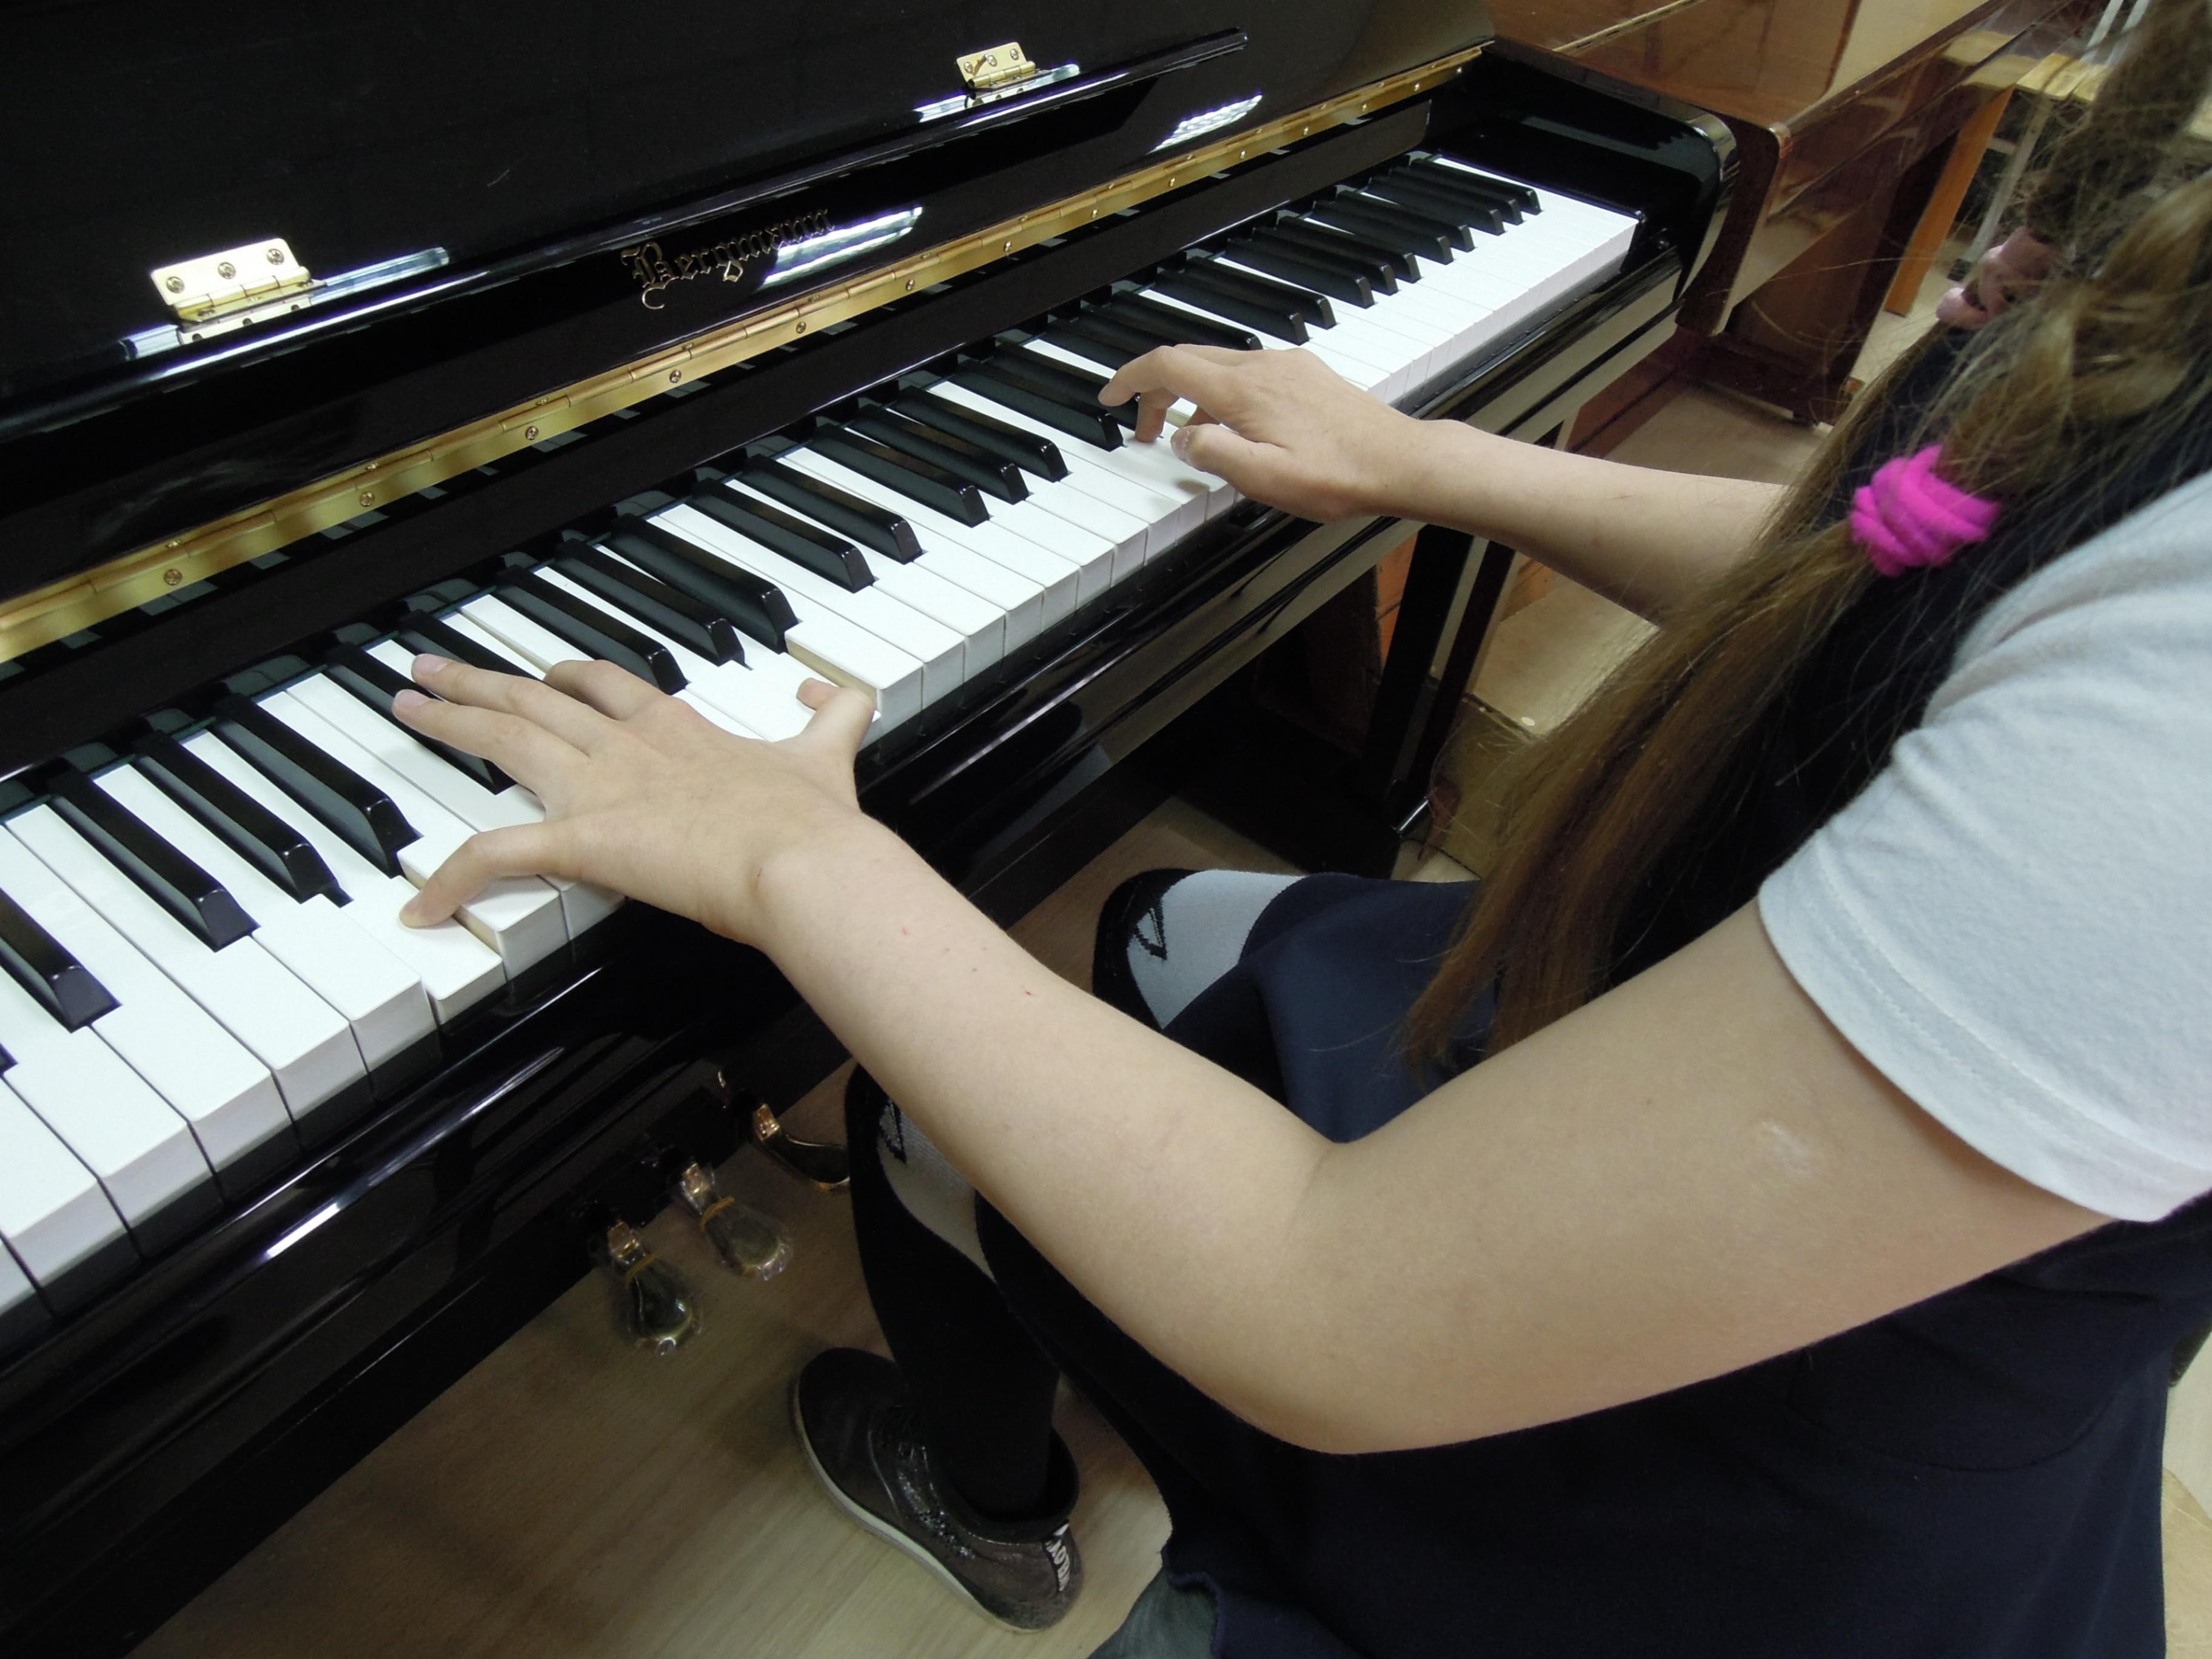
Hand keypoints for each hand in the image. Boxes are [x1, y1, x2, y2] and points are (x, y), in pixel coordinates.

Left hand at [390, 654, 876, 944]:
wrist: (803, 859)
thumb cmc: (812, 819)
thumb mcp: (829, 752)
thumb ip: (834, 716)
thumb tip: (840, 690)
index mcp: (679, 732)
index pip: (610, 687)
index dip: (571, 677)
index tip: (544, 672)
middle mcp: (629, 748)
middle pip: (538, 698)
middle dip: (481, 681)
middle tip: (430, 668)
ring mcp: (602, 790)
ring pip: (506, 740)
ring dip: (450, 721)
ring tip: (406, 706)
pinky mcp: (584, 841)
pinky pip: (499, 857)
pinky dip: (453, 880)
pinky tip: (421, 906)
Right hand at [1099, 344, 1428, 519]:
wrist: (1399, 462)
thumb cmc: (1338, 476)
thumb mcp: (1264, 479)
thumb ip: (1214, 454)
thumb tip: (1185, 438)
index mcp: (1244, 390)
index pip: (1169, 365)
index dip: (1131, 379)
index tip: (1111, 397)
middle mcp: (1264, 367)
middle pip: (1191, 360)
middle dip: (1157, 391)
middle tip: (1145, 429)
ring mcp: (1288, 367)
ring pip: (1221, 367)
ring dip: (1193, 396)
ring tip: (1191, 437)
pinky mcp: (1307, 375)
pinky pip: (1250, 374)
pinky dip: (1225, 394)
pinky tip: (1237, 428)